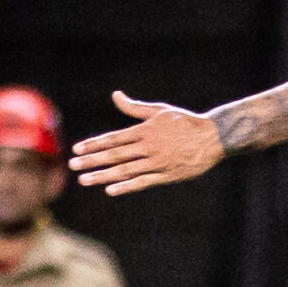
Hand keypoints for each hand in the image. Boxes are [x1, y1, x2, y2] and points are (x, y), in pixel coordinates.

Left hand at [71, 92, 226, 194]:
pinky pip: (143, 182)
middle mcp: (148, 147)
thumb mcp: (159, 111)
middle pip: (115, 155)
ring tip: (84, 180)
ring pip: (125, 170)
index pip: (113, 138)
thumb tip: (115, 96)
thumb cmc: (186, 122)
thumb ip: (134, 108)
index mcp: (145, 131)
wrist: (215, 138)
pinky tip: (110, 190)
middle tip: (72, 165)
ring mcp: (157, 163)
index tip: (76, 149)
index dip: (93, 144)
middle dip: (91, 160)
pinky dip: (127, 186)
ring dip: (103, 175)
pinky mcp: (167, 175)